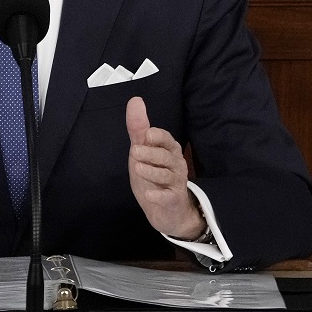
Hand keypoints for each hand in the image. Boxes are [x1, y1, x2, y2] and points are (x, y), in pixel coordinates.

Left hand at [125, 96, 206, 240]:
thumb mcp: (142, 152)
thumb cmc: (153, 177)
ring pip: (167, 176)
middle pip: (166, 156)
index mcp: (169, 150)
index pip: (167, 139)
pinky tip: (149, 195)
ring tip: (138, 168)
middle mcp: (176, 164)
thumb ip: (138, 129)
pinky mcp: (174, 201)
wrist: (166, 211)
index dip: (158, 136)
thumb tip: (135, 100)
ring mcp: (177, 183)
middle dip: (151, 153)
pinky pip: (168, 198)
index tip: (147, 134)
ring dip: (152, 172)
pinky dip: (158, 196)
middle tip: (135, 151)